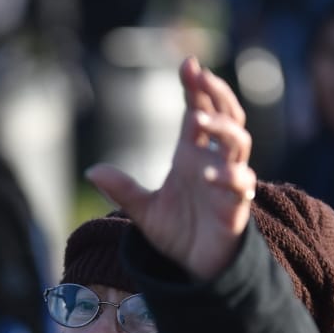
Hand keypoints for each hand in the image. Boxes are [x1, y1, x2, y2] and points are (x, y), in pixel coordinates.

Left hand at [86, 57, 256, 279]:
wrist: (196, 267)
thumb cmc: (178, 232)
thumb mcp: (143, 210)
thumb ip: (122, 189)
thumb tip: (92, 170)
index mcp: (192, 155)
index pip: (199, 111)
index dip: (196, 88)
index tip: (187, 64)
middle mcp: (213, 161)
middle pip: (227, 116)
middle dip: (216, 94)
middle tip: (200, 76)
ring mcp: (229, 181)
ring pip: (239, 142)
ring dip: (222, 128)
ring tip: (199, 121)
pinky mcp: (237, 205)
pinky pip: (241, 182)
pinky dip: (228, 175)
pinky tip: (208, 173)